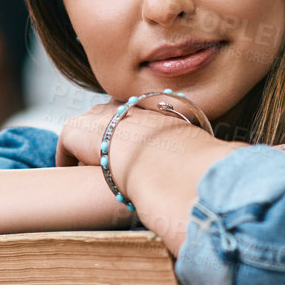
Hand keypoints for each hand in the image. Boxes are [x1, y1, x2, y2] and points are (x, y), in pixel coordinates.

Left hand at [56, 100, 211, 171]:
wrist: (158, 157)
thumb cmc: (185, 158)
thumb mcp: (198, 149)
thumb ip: (199, 153)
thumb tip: (218, 167)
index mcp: (152, 107)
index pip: (136, 117)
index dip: (132, 136)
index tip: (131, 155)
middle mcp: (122, 105)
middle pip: (108, 120)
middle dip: (105, 140)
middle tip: (107, 166)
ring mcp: (98, 114)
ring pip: (87, 134)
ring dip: (87, 153)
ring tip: (88, 175)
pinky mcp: (76, 129)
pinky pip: (66, 146)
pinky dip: (66, 161)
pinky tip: (70, 179)